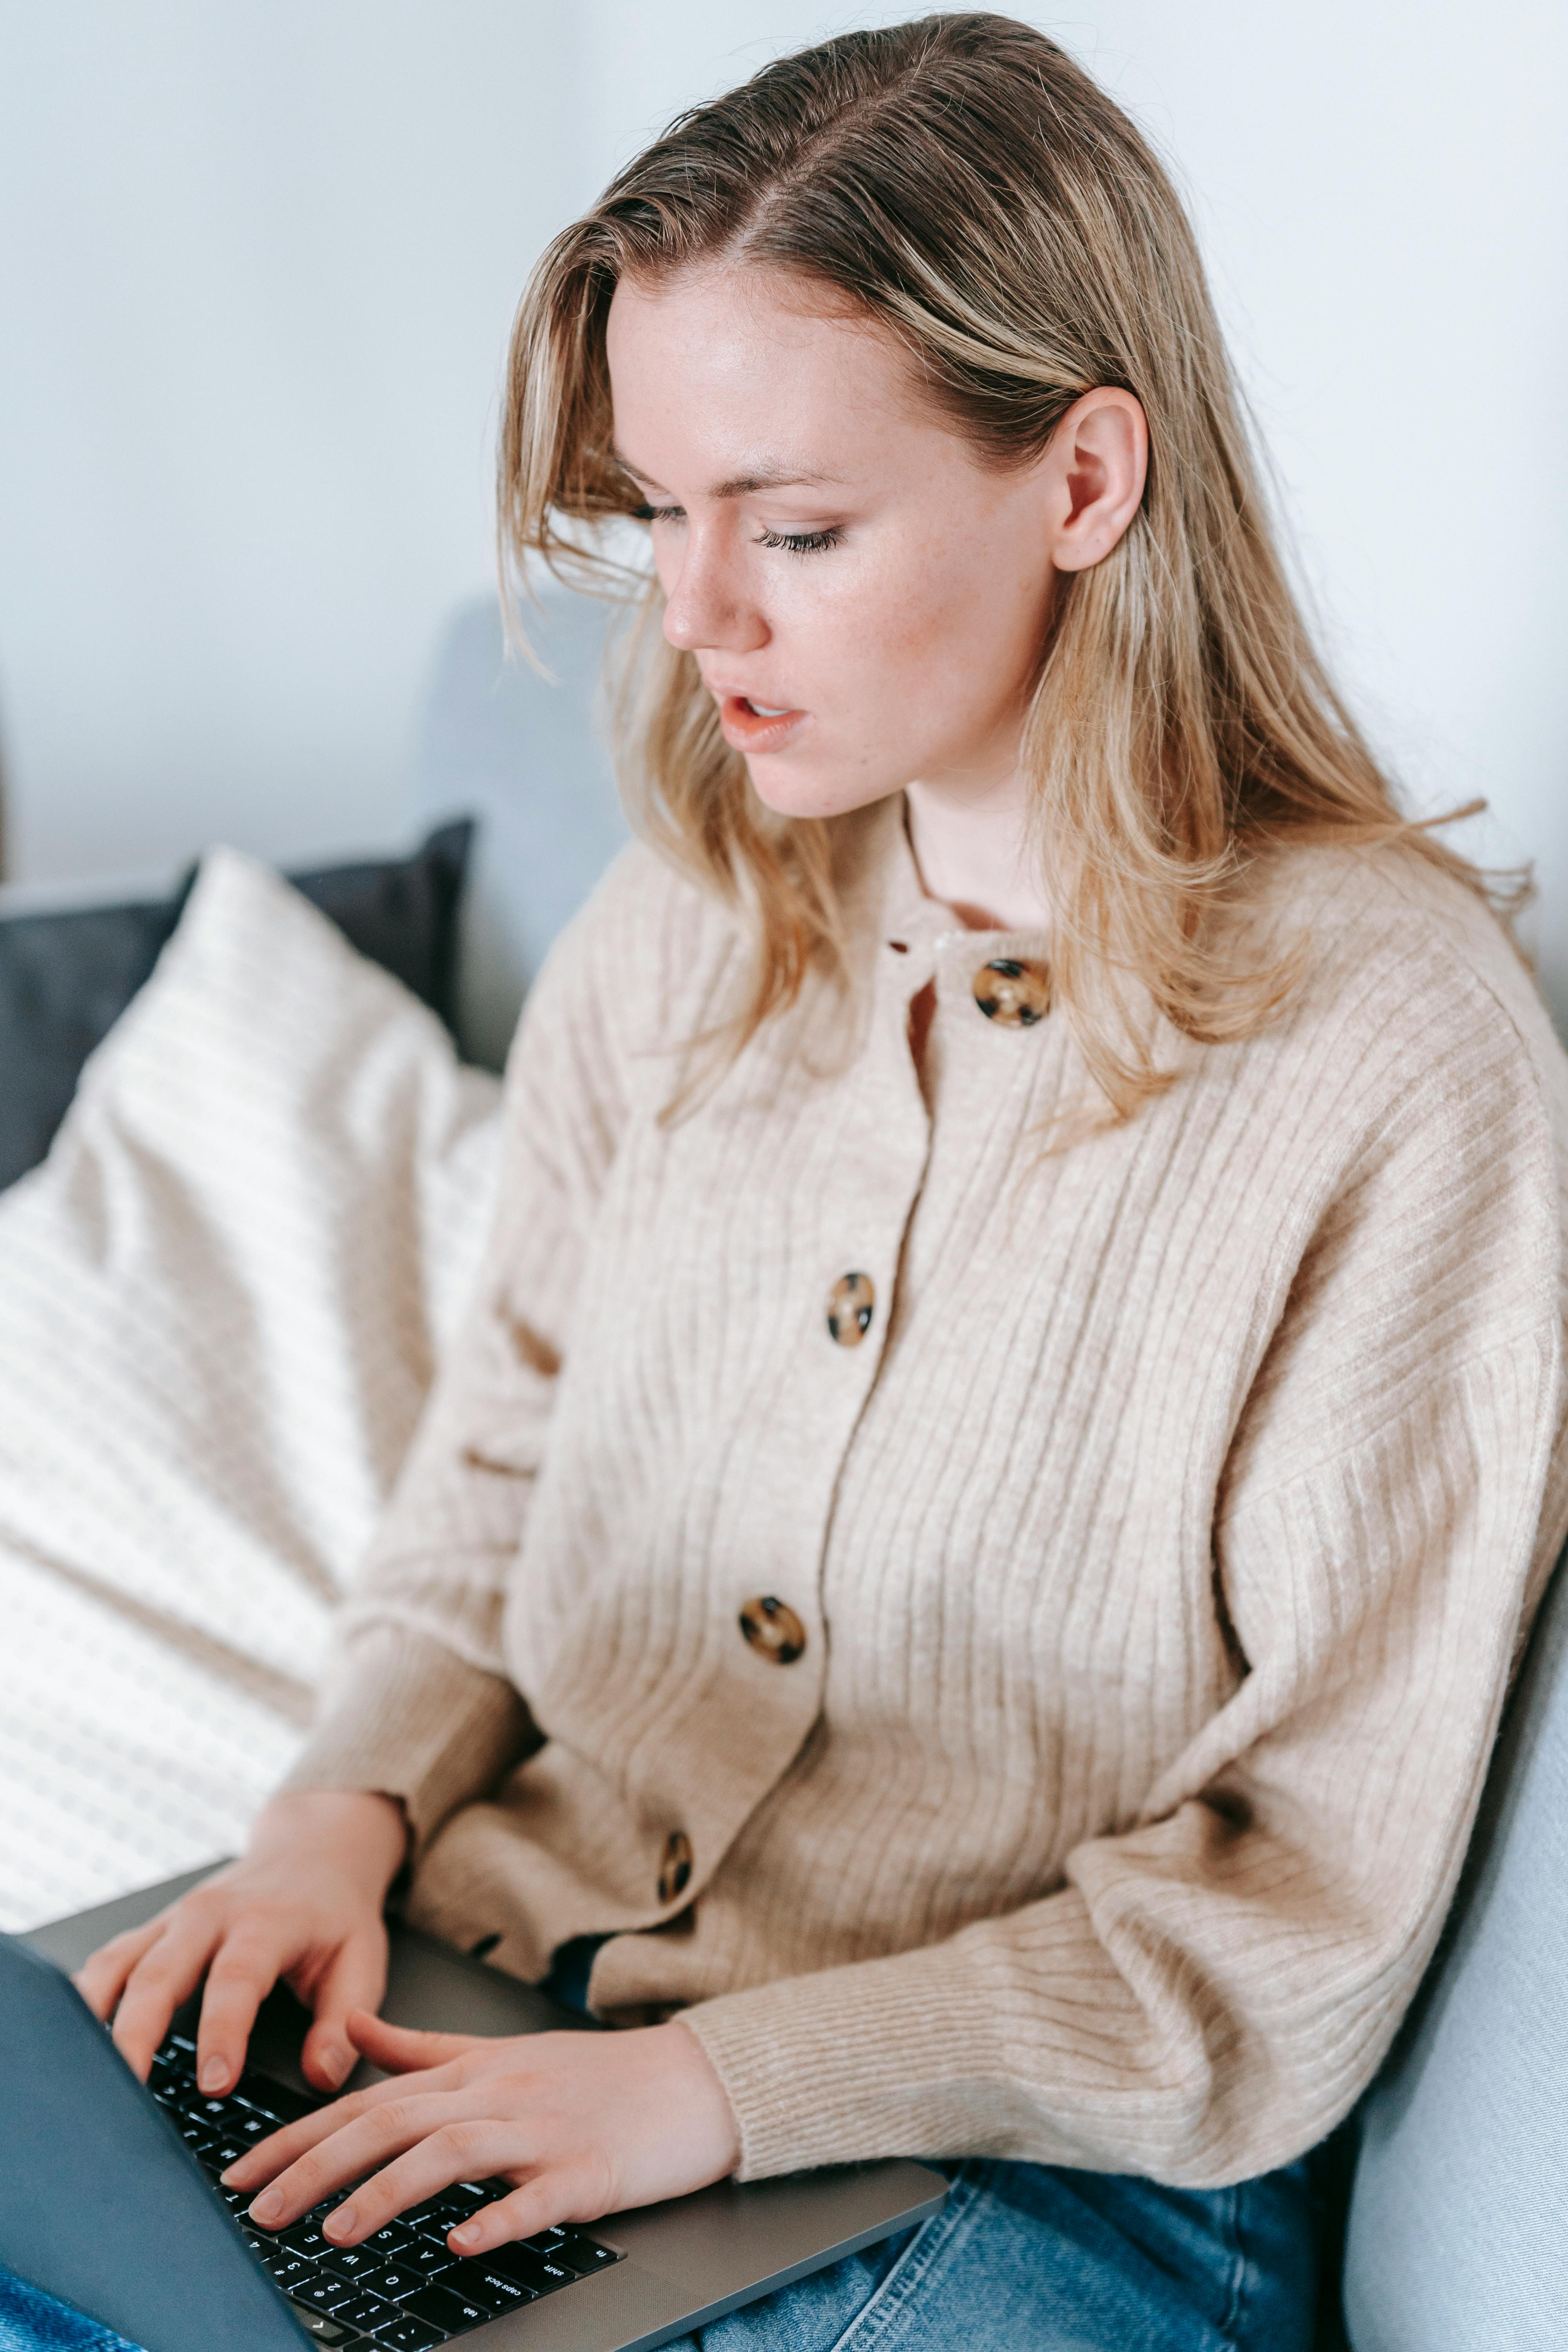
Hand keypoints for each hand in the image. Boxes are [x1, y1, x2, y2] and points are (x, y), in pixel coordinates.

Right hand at [74, 1789, 408, 2095]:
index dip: (222, 2033)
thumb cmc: (334, 1914)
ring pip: (118, 1966)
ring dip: (94, 2019)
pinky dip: (82, 2000)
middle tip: (125, 2094)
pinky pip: (106, 1963)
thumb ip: (343, 2021)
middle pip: (159, 1974)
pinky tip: (70, 2040)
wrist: (311, 1851)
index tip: (214, 2085)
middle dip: (137, 2036)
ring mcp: (172, 1920)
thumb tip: (322, 2077)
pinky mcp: (150, 1931)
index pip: (236, 1979)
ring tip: (82, 2077)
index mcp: (265, 1921)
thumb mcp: (361, 1960)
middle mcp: (209, 1915)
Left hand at [223, 2009, 741, 2251]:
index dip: (297, 2135)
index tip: (238, 2172)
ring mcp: (544, 2132)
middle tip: (259, 2209)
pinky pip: (537, 2198)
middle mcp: (498, 2095)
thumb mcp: (500, 2052)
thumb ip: (421, 2045)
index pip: (366, 2099)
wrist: (691, 2081)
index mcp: (473, 2071)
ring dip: (388, 2191)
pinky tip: (459, 2241)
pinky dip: (495, 2217)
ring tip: (335, 2233)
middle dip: (317, 2165)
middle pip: (394, 2121)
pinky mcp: (590, 2171)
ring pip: (452, 2153)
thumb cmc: (593, 2075)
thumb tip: (350, 2027)